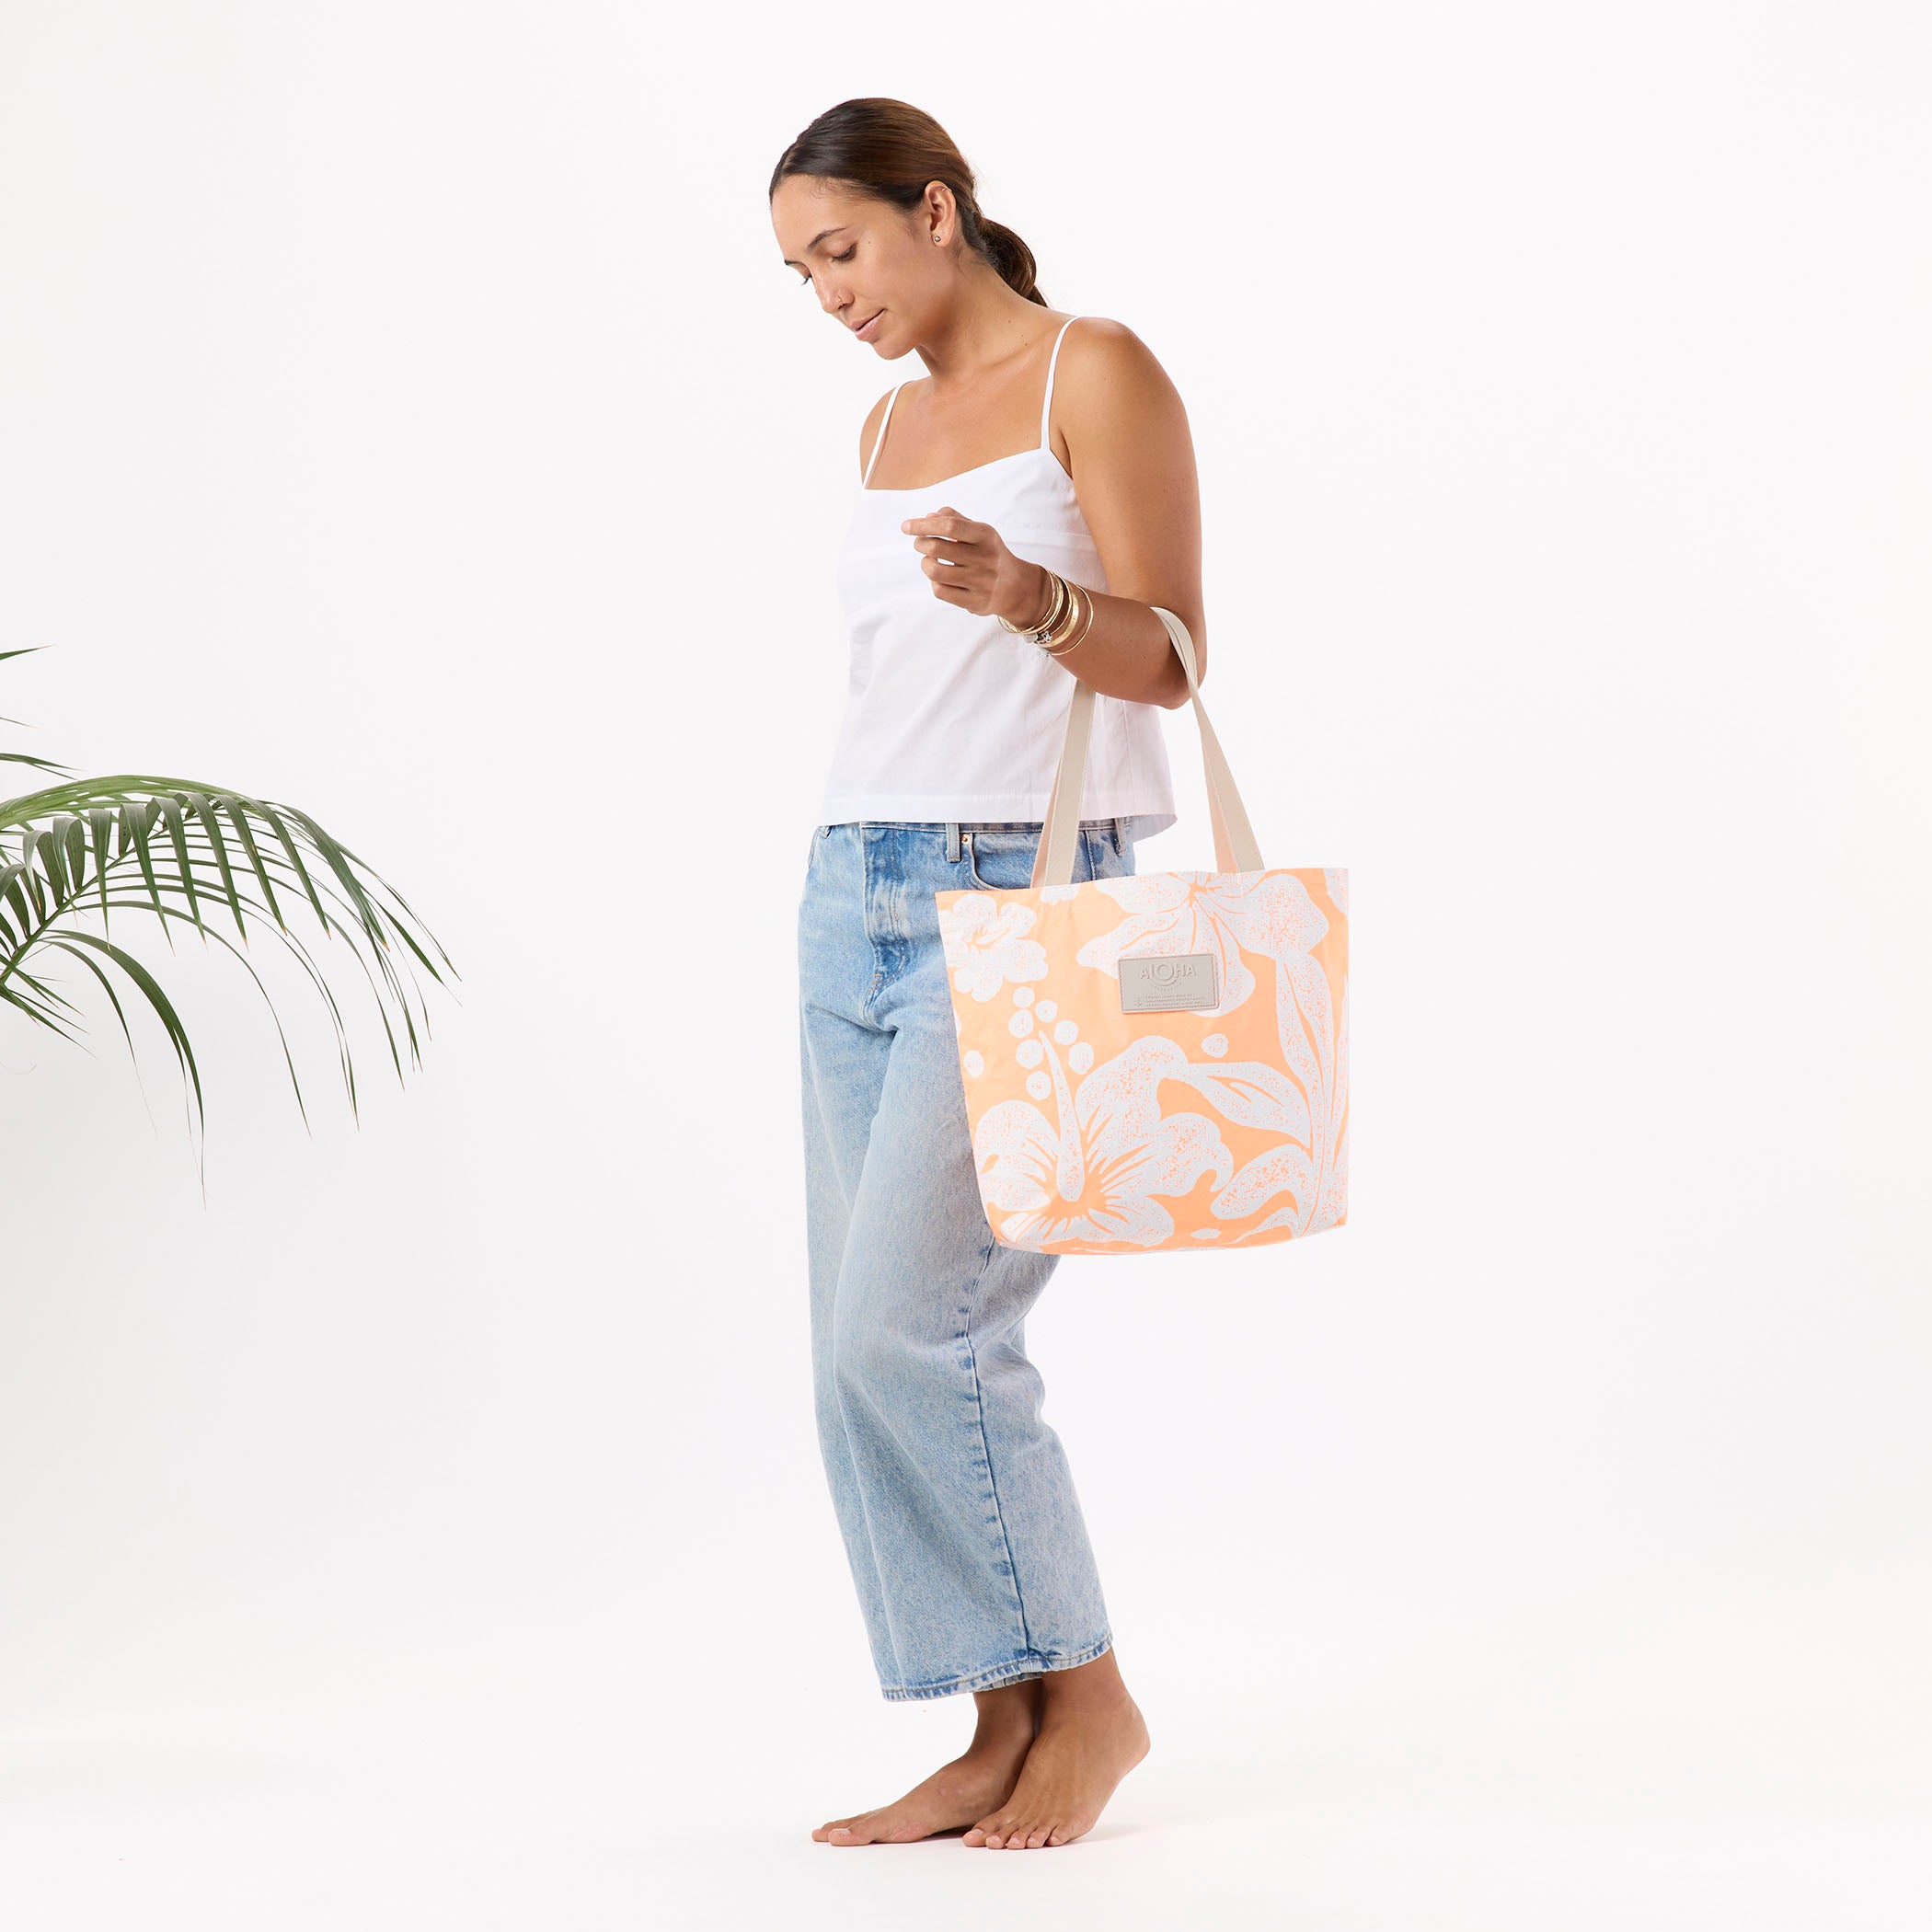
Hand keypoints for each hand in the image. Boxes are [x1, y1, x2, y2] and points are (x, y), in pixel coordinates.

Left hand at [900, 507, 1049, 625]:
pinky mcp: (974, 602)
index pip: (950, 526)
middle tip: (920, 543)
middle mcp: (985, 559)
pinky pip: (940, 591)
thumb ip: (955, 520)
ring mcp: (980, 582)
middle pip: (936, 549)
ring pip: (934, 572)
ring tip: (928, 560)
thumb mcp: (979, 532)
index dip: (924, 525)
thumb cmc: (989, 553)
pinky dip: (934, 582)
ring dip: (924, 563)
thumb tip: (927, 517)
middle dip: (920, 543)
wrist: (1015, 587)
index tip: (906, 526)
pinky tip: (939, 578)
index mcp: (986, 536)